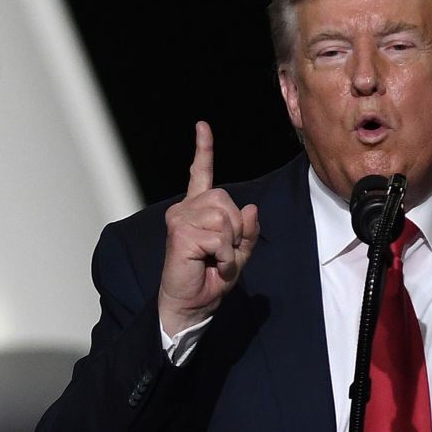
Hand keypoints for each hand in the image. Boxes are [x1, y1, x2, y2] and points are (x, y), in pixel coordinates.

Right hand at [158, 121, 259, 335]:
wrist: (192, 305)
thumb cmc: (210, 279)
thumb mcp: (239, 253)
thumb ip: (248, 232)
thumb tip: (251, 209)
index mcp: (197, 210)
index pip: (200, 174)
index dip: (203, 150)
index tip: (202, 126)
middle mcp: (185, 209)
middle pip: (226, 200)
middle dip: (237, 228)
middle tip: (224, 252)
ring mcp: (180, 218)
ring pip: (225, 217)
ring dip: (231, 244)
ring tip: (216, 259)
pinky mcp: (180, 232)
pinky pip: (220, 236)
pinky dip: (225, 255)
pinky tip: (213, 265)